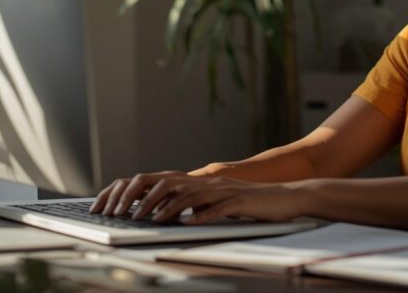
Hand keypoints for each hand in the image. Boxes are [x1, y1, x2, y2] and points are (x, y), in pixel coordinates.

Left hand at [90, 171, 308, 223]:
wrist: (287, 197)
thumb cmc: (254, 204)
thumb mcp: (221, 203)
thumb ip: (199, 204)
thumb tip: (176, 213)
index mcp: (203, 183)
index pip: (165, 183)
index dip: (141, 192)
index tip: (120, 205)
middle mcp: (211, 183)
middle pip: (171, 184)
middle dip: (147, 198)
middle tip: (127, 213)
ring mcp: (225, 191)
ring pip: (191, 196)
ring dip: (169, 208)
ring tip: (151, 219)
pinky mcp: (240, 202)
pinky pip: (217, 208)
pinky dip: (201, 216)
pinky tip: (188, 224)